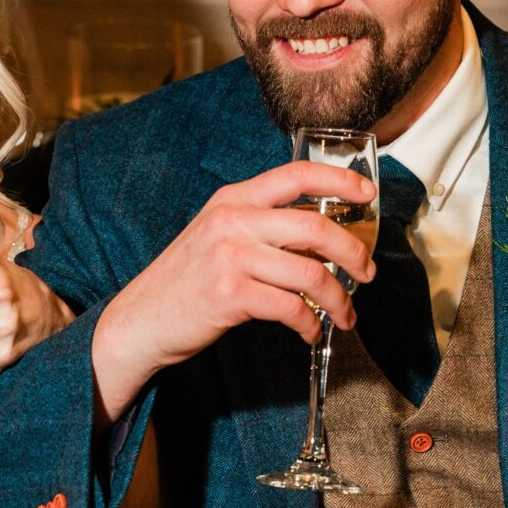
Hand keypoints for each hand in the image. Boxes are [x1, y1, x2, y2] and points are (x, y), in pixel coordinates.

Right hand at [92, 161, 375, 420]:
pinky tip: (310, 332)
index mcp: (232, 198)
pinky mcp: (229, 294)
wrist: (139, 320)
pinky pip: (291, 308)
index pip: (296, 174)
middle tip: (367, 272)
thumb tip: (322, 236)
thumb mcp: (217, 236)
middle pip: (315, 225)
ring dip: (338, 299)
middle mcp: (232, 220)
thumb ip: (260, 226)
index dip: (339, 179)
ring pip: (310, 272)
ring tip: (344, 314)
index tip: (368, 193)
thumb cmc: (185, 282)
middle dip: (353, 252)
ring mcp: (229, 256)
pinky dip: (310, 324)